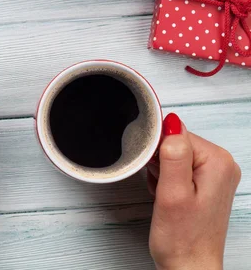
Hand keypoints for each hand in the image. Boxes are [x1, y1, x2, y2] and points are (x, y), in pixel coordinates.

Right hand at [147, 113, 240, 269]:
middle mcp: (222, 164)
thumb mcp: (172, 194)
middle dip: (159, 163)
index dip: (158, 152)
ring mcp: (215, 175)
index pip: (177, 133)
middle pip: (177, 143)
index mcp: (218, 161)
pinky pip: (178, 168)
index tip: (158, 175)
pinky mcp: (206, 184)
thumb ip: (173, 155)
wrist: (188, 267)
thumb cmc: (182, 239)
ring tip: (165, 196)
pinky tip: (167, 197)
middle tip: (162, 189)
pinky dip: (166, 180)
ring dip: (161, 173)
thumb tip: (171, 123)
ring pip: (174, 155)